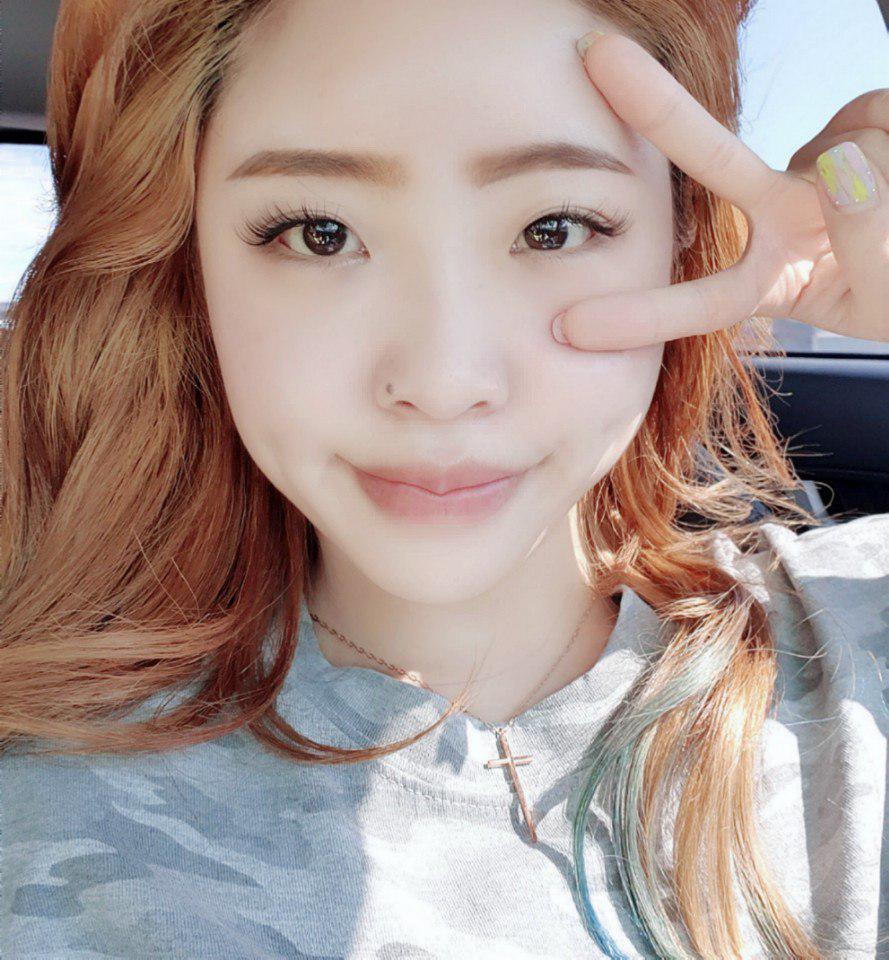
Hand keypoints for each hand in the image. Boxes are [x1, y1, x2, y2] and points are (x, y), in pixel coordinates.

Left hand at [553, 32, 888, 350]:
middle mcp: (776, 216)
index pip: (702, 300)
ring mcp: (811, 168)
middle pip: (714, 162)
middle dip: (658, 109)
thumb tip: (843, 165)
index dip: (643, 315)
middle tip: (595, 56)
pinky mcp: (853, 125)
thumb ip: (867, 245)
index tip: (571, 327)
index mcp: (767, 279)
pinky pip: (875, 124)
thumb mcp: (880, 298)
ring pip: (841, 150)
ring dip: (883, 175)